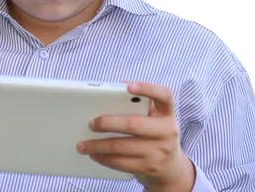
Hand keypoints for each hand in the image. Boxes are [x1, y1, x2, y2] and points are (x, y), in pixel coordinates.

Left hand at [76, 82, 194, 191]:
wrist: (171, 168)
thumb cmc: (156, 135)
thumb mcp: (154, 117)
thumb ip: (139, 101)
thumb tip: (120, 85)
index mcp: (167, 113)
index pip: (164, 95)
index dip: (147, 89)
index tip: (128, 87)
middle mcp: (167, 131)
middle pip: (133, 124)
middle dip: (107, 123)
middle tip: (91, 123)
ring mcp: (159, 151)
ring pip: (122, 146)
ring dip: (98, 145)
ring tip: (83, 144)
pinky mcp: (149, 168)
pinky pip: (121, 163)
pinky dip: (104, 158)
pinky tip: (94, 154)